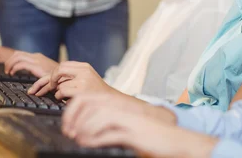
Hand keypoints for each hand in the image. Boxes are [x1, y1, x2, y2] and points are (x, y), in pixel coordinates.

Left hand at [4, 51, 57, 77]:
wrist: (65, 78)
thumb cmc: (57, 78)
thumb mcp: (45, 72)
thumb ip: (37, 70)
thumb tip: (27, 73)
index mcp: (38, 57)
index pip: (21, 54)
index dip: (12, 59)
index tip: (8, 68)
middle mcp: (37, 56)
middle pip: (17, 53)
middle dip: (9, 61)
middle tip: (6, 70)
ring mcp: (37, 60)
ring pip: (17, 56)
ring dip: (10, 64)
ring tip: (8, 72)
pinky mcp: (37, 66)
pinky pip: (21, 64)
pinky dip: (14, 68)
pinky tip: (13, 74)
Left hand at [27, 61, 115, 98]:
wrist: (112, 104)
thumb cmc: (96, 95)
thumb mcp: (87, 79)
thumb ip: (72, 77)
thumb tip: (52, 80)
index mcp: (85, 67)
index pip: (63, 65)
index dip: (53, 73)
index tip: (48, 82)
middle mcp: (84, 71)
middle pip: (58, 69)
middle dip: (50, 79)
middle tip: (49, 88)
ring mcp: (83, 80)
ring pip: (59, 83)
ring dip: (57, 92)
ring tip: (62, 97)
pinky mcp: (81, 91)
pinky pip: (61, 91)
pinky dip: (59, 97)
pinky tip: (65, 100)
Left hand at [62, 93, 217, 157]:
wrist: (175, 140)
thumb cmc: (150, 135)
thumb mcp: (124, 125)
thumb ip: (107, 122)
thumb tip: (82, 130)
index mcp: (117, 103)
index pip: (86, 98)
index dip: (72, 110)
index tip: (66, 124)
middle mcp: (120, 107)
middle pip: (88, 104)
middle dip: (73, 117)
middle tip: (68, 132)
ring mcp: (127, 119)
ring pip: (96, 117)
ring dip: (82, 128)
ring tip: (77, 138)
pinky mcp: (133, 132)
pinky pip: (109, 133)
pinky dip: (94, 139)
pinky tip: (86, 144)